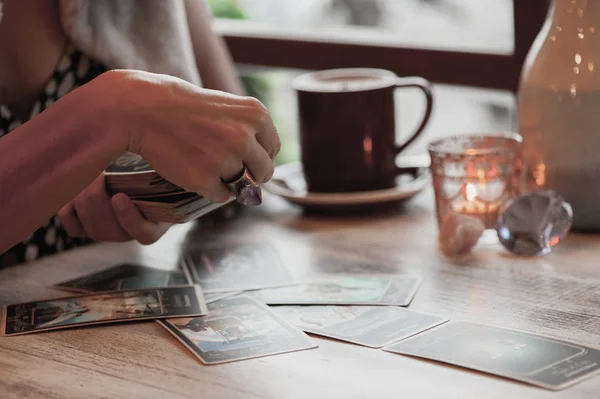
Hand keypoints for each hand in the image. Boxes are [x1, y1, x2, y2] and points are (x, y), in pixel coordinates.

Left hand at [57, 175, 170, 244]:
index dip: (127, 216)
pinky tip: (75, 188)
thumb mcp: (166, 178)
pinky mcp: (84, 227)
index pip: (140, 231)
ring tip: (89, 173)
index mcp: (151, 228)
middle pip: (105, 226)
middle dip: (97, 196)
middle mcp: (126, 235)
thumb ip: (165, 172)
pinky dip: (68, 205)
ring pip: (87, 223)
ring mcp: (103, 232)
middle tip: (99, 170)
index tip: (119, 196)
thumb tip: (165, 148)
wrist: (140, 181)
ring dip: (83, 197)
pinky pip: (69, 222)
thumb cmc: (155, 178)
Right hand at [96, 70, 280, 202]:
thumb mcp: (229, 107)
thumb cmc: (186, 109)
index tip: (243, 155)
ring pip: (243, 186)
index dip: (259, 156)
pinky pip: (221, 196)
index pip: (273, 149)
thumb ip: (252, 132)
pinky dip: (210, 189)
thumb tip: (267, 169)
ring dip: (229, 182)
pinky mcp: (205, 179)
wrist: (144, 110)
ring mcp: (226, 159)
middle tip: (228, 167)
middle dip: (250, 175)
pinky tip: (194, 171)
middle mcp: (245, 137)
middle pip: (264, 172)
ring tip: (207, 165)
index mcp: (256, 115)